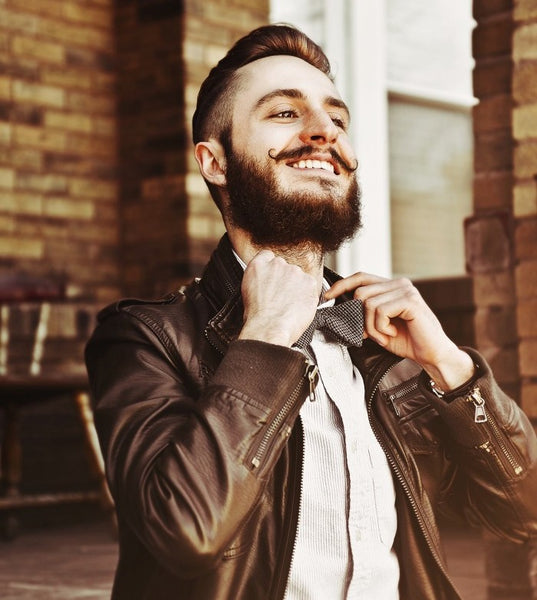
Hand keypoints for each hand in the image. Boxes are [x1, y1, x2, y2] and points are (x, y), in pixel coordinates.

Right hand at [238, 251, 318, 346]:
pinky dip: (308, 295)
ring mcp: (294, 272)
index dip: (272, 269)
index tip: (274, 278)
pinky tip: (299, 307)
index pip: (268, 256)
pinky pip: (311, 286)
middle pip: (286, 268)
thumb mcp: (247, 292)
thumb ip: (259, 279)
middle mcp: (277, 265)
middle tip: (283, 297)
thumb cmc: (257, 317)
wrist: (269, 328)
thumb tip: (266, 283)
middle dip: (286, 281)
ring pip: (299, 277)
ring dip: (298, 288)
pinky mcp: (309, 281)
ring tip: (290, 305)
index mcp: (258, 266)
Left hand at [325, 273, 474, 390]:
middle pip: (361, 292)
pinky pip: (380, 311)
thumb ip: (364, 314)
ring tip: (385, 335)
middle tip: (374, 334)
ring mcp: (405, 290)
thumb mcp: (379, 325)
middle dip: (361, 318)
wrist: (432, 355)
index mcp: (391, 286)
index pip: (361, 277)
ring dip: (372, 326)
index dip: (343, 284)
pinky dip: (381, 327)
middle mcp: (399, 283)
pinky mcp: (410, 300)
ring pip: (368, 303)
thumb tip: (341, 308)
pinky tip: (393, 333)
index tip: (327, 296)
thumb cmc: (407, 340)